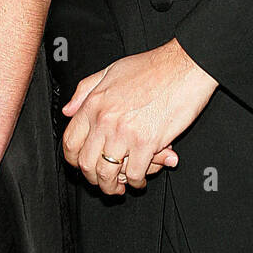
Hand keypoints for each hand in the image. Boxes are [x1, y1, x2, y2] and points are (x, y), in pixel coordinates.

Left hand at [62, 39, 218, 194]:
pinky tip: (140, 179)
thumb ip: (85, 90)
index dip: (74, 160)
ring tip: (120, 186)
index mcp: (94, 103)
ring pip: (107, 174)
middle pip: (86, 163)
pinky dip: (136, 181)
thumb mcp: (110, 71)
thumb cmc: (152, 67)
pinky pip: (133, 173)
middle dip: (93, 178)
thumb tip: (68, 110)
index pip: (70, 141)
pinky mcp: (147, 143)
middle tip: (103, 180)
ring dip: (112, 186)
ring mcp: (124, 133)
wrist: (184, 66)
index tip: (83, 165)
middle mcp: (105, 120)